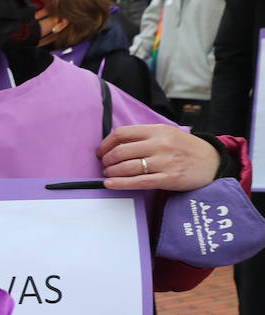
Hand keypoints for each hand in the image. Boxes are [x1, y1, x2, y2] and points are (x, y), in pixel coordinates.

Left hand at [99, 124, 219, 191]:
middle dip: (107, 160)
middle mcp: (160, 144)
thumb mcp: (167, 134)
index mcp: (158, 130)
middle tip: (105, 165)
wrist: (213, 161)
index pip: (122, 133)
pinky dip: (120, 184)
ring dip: (111, 172)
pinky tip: (110, 184)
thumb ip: (144, 137)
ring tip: (108, 175)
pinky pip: (138, 182)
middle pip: (121, 151)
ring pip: (127, 167)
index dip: (106, 144)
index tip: (101, 152)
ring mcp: (165, 162)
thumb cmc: (185, 148)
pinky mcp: (168, 178)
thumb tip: (115, 144)